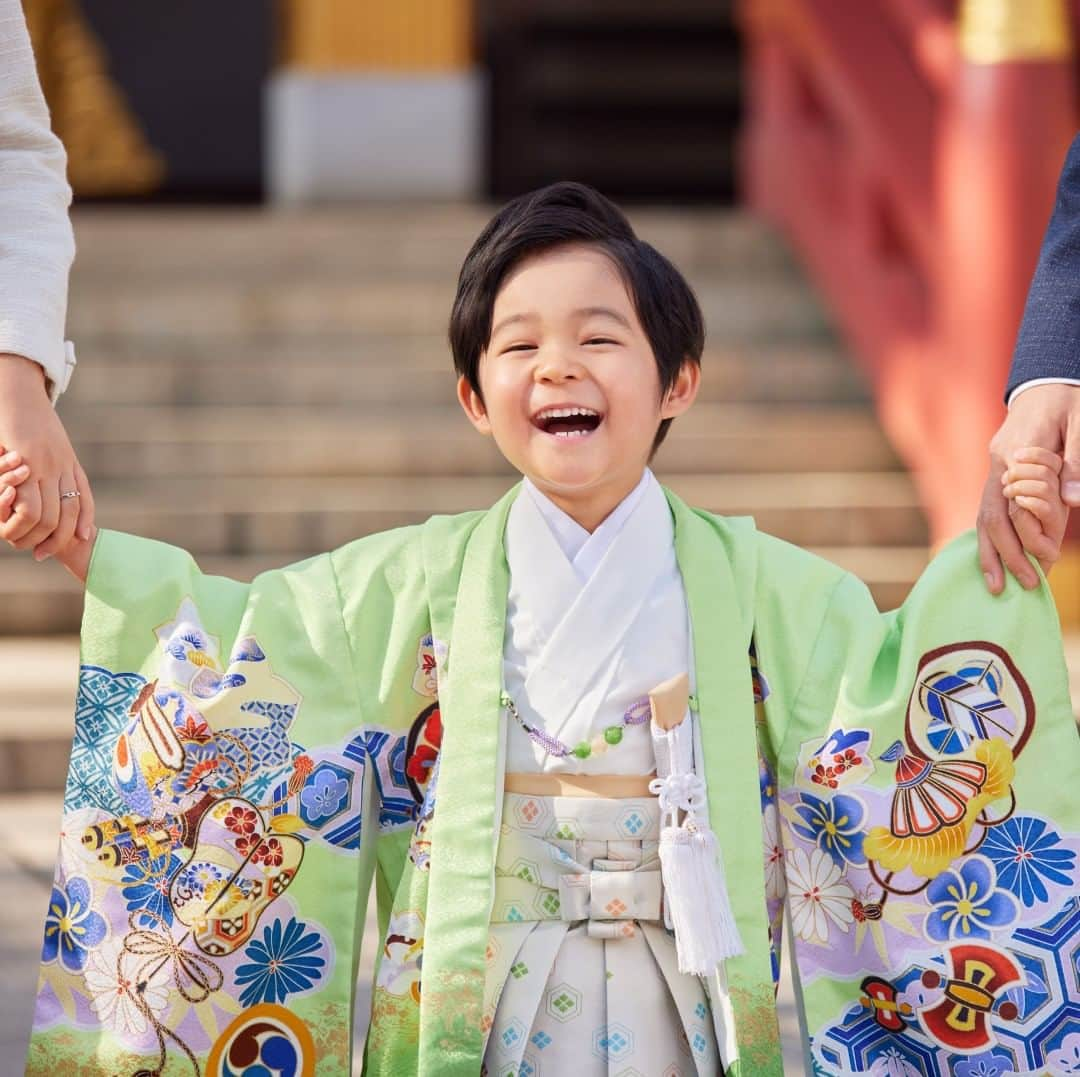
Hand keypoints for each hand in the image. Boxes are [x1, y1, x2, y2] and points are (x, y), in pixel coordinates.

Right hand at [0, 353, 94, 558]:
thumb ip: (52, 461)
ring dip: (37, 535)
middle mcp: (63, 466)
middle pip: (70, 512)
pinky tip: (14, 529)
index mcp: (69, 461)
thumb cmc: (26, 413)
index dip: (83, 522)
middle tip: (42, 553)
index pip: (84, 498)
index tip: (80, 539)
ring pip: (49, 513)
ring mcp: (46, 465)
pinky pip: (30, 502)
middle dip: (58, 537)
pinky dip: (24, 520)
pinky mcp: (27, 463)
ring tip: (25, 546)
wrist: (17, 388)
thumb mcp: (46, 441)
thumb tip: (45, 477)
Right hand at [977, 383, 1079, 592]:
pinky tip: (993, 560)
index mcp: (1017, 451)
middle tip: (1018, 586)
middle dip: (1002, 554)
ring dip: (989, 553)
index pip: (1015, 500)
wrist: (1048, 379)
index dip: (1027, 533)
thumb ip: (1076, 462)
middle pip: (990, 516)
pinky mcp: (997, 474)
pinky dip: (989, 538)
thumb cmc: (1069, 399)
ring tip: (996, 585)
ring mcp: (994, 469)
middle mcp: (998, 464)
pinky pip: (987, 510)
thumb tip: (1072, 502)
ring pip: (983, 517)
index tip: (1048, 560)